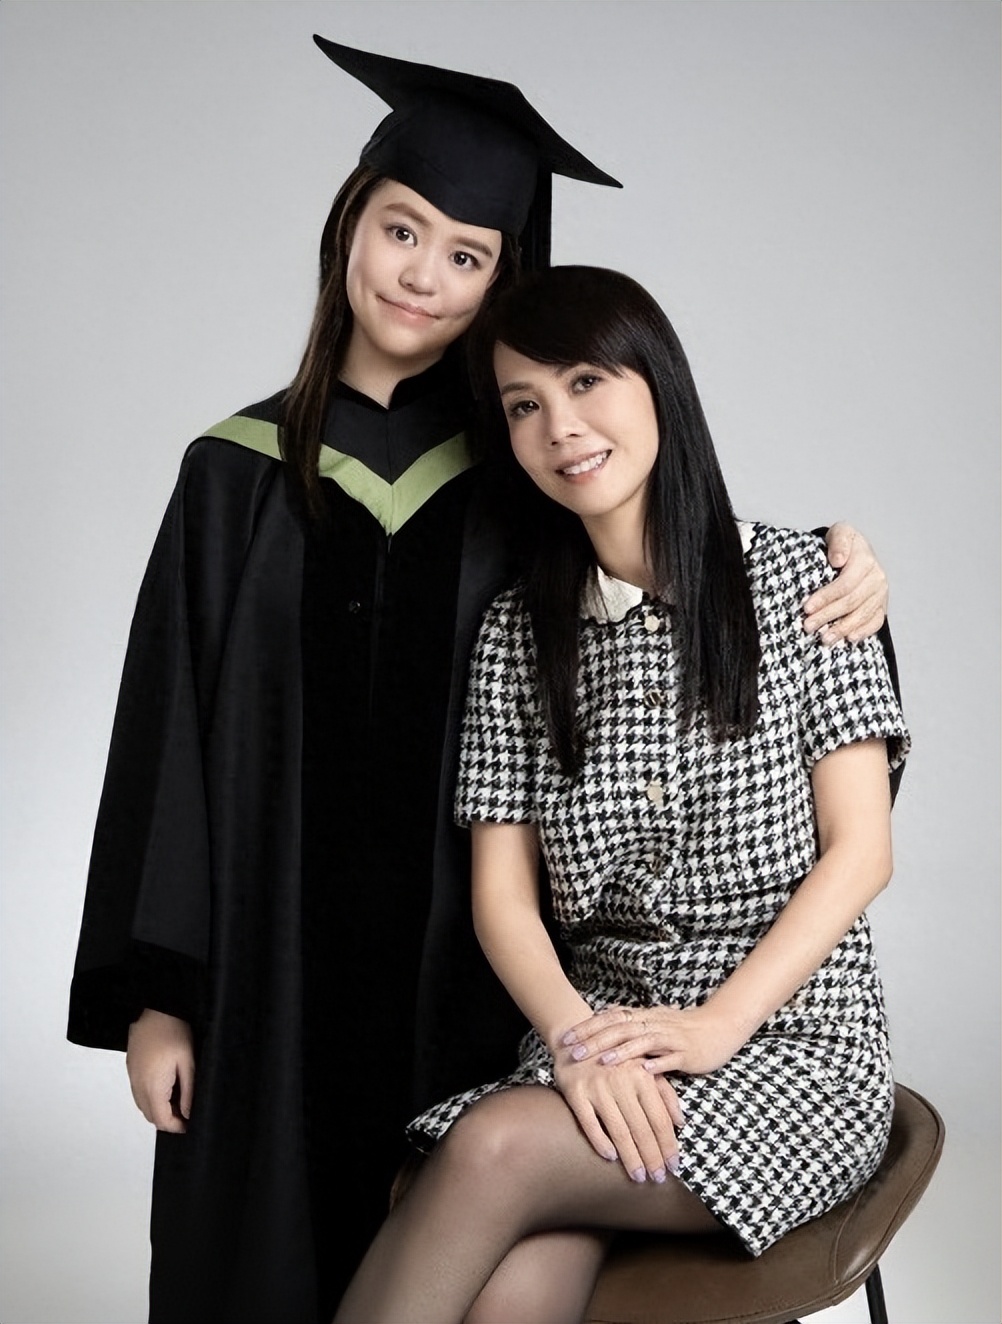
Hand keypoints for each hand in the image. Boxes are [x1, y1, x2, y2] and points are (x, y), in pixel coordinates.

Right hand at [126, 1009, 194, 1132]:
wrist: (154, 1009)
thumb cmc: (173, 1031)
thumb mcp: (188, 1063)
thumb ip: (188, 1092)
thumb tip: (188, 1114)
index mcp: (152, 1086)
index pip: (161, 1120)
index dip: (177, 1127)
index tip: (190, 1123)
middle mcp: (138, 1085)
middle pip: (151, 1116)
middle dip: (169, 1120)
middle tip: (187, 1112)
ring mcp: (132, 1077)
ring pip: (144, 1106)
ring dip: (159, 1109)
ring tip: (179, 1099)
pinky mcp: (131, 1069)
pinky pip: (139, 1093)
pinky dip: (151, 1097)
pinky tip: (166, 1086)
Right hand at [554, 1051, 682, 1183]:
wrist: (576, 1035)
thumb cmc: (616, 1056)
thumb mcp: (644, 1066)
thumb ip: (665, 1092)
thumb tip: (681, 1122)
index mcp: (641, 1075)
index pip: (660, 1119)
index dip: (668, 1145)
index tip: (673, 1166)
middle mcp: (621, 1081)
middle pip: (641, 1129)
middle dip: (652, 1157)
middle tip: (657, 1179)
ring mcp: (597, 1086)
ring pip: (618, 1130)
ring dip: (630, 1157)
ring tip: (638, 1177)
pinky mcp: (575, 1091)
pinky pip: (588, 1122)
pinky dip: (600, 1141)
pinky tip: (610, 1157)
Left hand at [561, 1002, 741, 1077]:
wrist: (719, 1027)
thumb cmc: (683, 1028)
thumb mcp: (653, 1023)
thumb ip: (631, 1024)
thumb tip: (602, 1020)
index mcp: (644, 1017)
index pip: (611, 1018)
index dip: (588, 1027)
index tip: (566, 1037)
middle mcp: (654, 1024)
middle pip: (621, 1029)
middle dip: (596, 1040)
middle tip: (573, 1052)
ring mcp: (671, 1038)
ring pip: (643, 1042)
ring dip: (622, 1052)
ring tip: (602, 1063)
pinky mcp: (687, 1053)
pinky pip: (671, 1058)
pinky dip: (658, 1064)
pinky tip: (644, 1073)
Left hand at [803, 523, 887, 643]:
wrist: (857, 551)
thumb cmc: (842, 544)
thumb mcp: (839, 533)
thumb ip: (839, 541)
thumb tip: (838, 560)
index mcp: (865, 559)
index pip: (844, 584)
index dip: (825, 597)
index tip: (806, 607)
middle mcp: (877, 577)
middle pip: (851, 602)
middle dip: (828, 616)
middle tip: (808, 626)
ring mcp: (881, 593)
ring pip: (862, 615)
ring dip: (842, 628)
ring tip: (824, 638)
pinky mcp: (882, 605)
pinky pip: (876, 622)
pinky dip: (863, 631)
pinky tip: (850, 639)